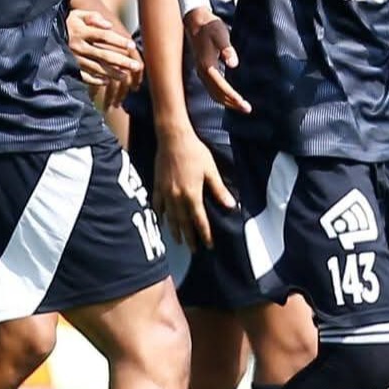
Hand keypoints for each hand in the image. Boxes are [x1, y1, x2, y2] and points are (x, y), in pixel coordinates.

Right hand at [66, 9, 142, 107]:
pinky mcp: (69, 66)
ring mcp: (74, 57)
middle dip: (121, 61)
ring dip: (112, 73)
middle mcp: (78, 45)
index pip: (104, 36)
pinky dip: (95, 80)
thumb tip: (109, 25)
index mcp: (82, 31)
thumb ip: (94, 17)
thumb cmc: (66, 21)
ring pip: (96, 67)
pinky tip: (107, 82)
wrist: (43, 32)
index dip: (118, 41)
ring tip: (125, 77)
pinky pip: (84, 75)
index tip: (132, 46)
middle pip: (103, 54)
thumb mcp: (78, 14)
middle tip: (136, 67)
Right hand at [152, 125, 237, 249]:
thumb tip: (231, 206)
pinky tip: (161, 221)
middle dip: (189, 237)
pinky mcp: (157, 185)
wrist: (173, 138)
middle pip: (183, 223)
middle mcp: (177, 197)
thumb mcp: (211, 170)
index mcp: (192, 194)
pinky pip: (157, 205)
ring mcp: (165, 192)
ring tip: (178, 240)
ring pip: (170, 217)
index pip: (199, 220)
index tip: (209, 245)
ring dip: (174, 230)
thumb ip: (219, 190)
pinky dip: (160, 215)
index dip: (204, 234)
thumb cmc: (195, 152)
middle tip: (194, 250)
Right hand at [183, 10, 250, 113]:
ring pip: (214, 94)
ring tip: (241, 106)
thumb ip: (227, 49)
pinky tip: (231, 97)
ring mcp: (202, 73)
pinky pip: (213, 89)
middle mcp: (203, 72)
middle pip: (217, 94)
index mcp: (207, 65)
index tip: (243, 104)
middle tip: (247, 109)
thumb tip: (233, 64)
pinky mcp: (204, 71)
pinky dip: (222, 96)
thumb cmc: (210, 27)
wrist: (195, 21)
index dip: (232, 96)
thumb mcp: (220, 34)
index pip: (220, 86)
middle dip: (232, 103)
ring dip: (227, 101)